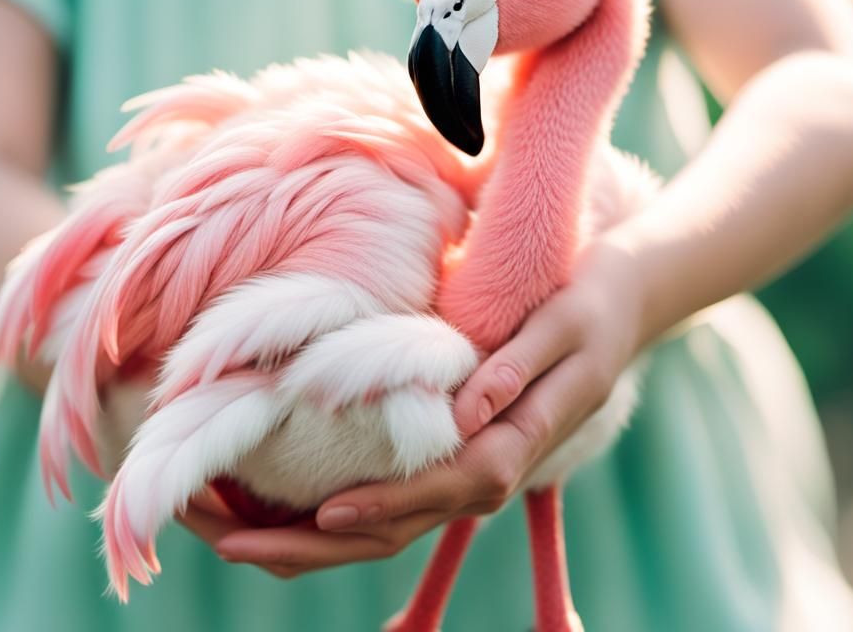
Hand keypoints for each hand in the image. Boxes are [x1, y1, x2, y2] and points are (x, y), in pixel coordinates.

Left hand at [199, 237, 645, 576]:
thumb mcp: (564, 325)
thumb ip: (521, 366)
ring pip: (392, 522)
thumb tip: (468, 411)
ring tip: (235, 537)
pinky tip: (286, 507)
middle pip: (404, 524)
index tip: (324, 513)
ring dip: (316, 539)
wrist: (618, 306)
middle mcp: (490, 467)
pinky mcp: (456, 452)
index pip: (447, 487)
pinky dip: (339, 511)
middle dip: (320, 543)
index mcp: (518, 440)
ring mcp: (471, 467)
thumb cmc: (588, 309)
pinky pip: (395, 495)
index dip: (386, 505)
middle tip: (234, 545)